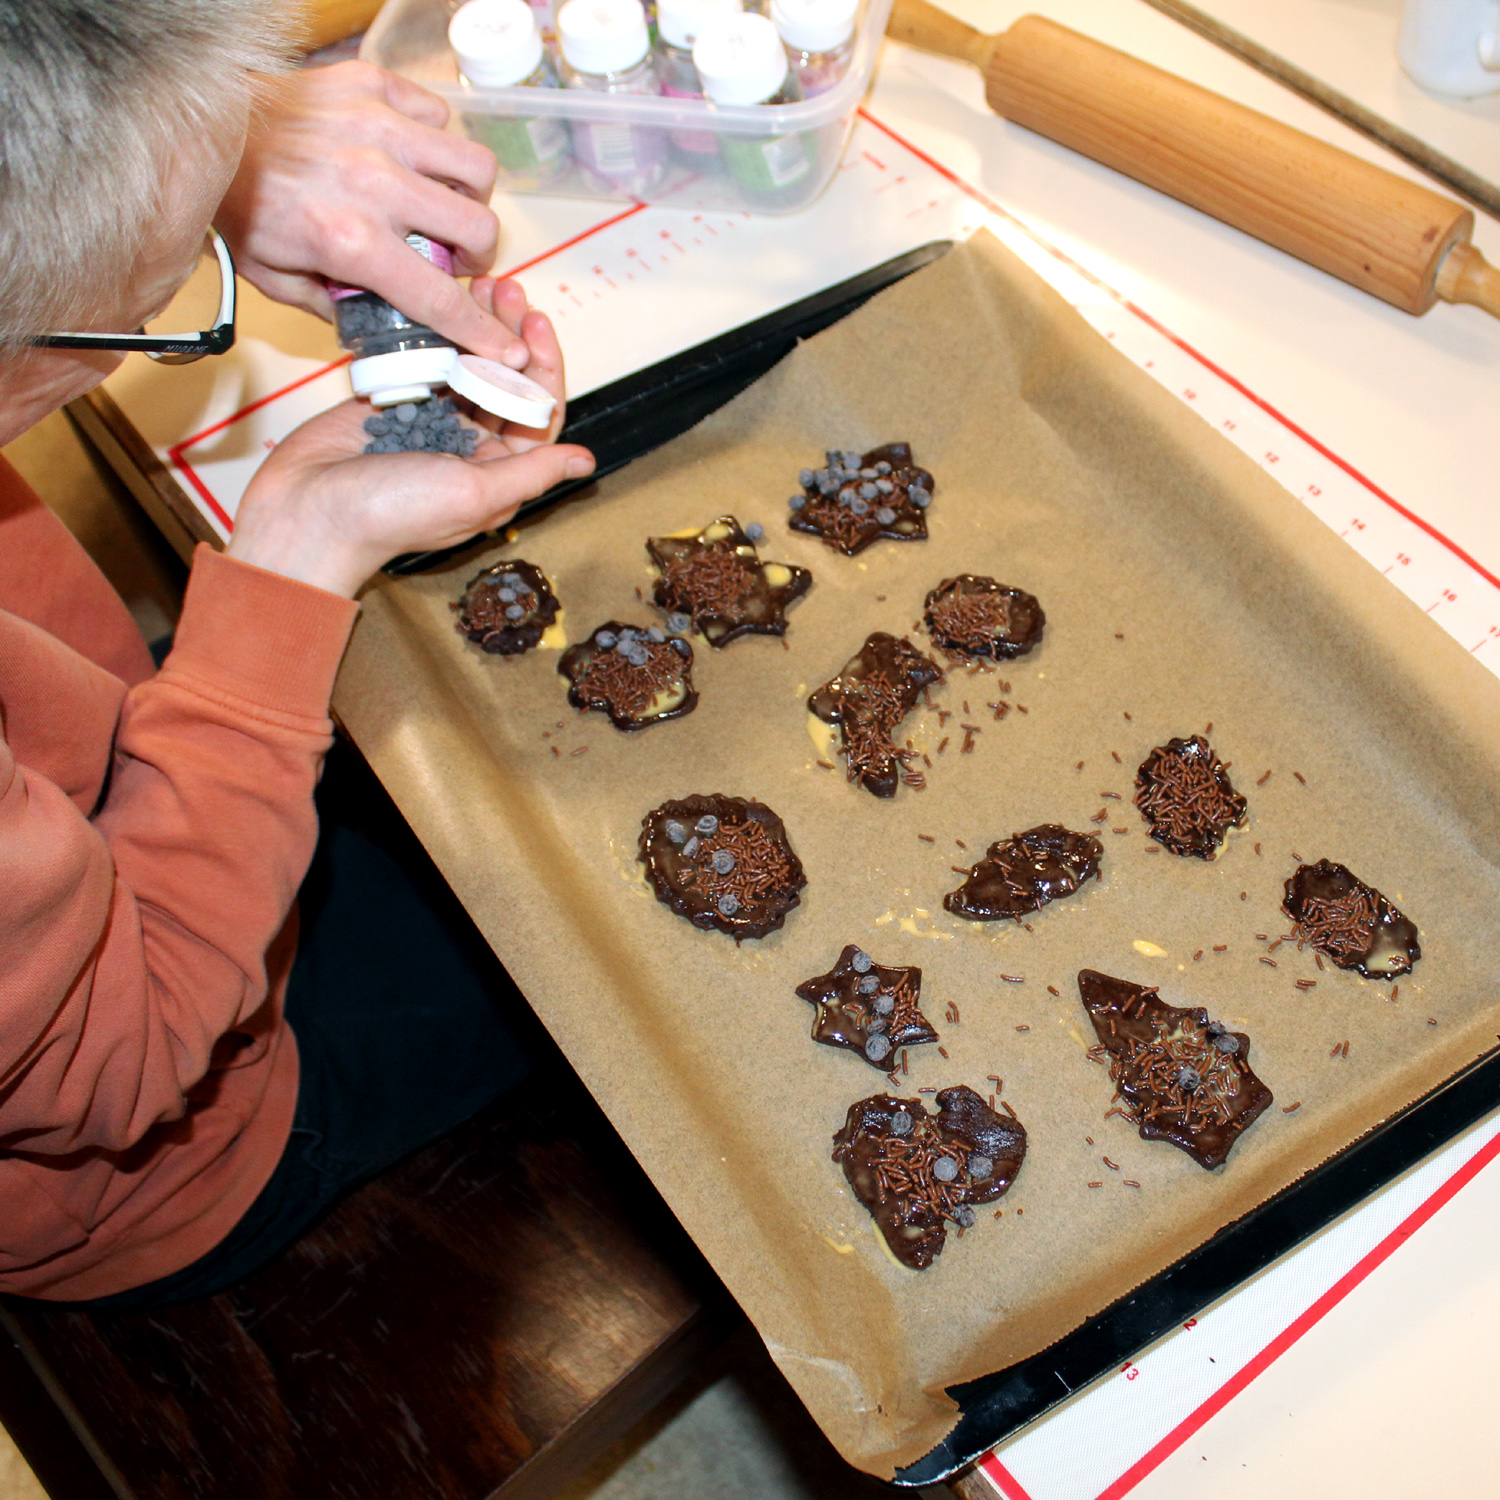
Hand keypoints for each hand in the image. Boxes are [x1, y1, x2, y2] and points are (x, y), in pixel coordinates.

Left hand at [216, 61, 523, 363]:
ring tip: (442, 205)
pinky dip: (436, 141)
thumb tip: (382, 324)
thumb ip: (338, 307)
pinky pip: (439, 114)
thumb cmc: (238, 203)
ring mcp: (378, 126)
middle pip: (479, 227)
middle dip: (477, 255)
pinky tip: (411, 157)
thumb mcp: (279, 279)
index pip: (438, 298)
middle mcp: (374, 182)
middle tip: (454, 258)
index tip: (505, 349)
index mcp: (351, 240)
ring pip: (475, 167)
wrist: (202, 125)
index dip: (481, 332)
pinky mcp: (373, 85)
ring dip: (470, 195)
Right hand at [229, 290, 590, 596]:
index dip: (543, 367)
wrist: (310, 511)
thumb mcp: (474, 493)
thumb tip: (585, 461)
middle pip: (507, 380)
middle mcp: (470, 446)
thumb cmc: (391, 515)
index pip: (538, 412)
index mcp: (498, 473)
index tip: (536, 324)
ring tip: (480, 284)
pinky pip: (427, 358)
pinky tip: (441, 300)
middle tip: (507, 289)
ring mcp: (432, 419)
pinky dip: (438, 329)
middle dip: (512, 333)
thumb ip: (531, 471)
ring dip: (478, 324)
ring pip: (469, 363)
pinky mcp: (395, 398)